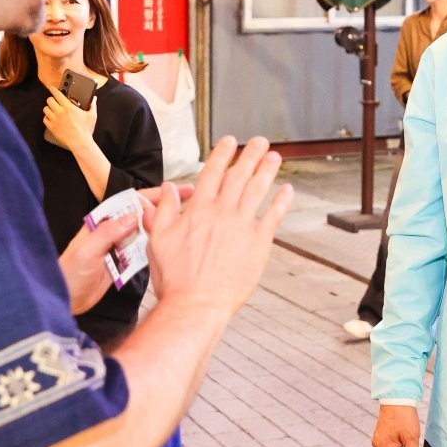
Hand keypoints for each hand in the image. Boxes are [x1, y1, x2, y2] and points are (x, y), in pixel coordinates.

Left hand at [43, 87, 97, 151]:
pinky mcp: (52, 127)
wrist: (80, 143)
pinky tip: (51, 118)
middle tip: (54, 100)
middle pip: (49, 100)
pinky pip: (44, 119)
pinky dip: (47, 117)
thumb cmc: (86, 129)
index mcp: (69, 107)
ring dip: (48, 108)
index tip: (52, 88)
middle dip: (51, 99)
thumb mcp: (92, 116)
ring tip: (52, 109)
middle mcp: (60, 112)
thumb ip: (92, 105)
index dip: (53, 89)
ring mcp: (54, 120)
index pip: (57, 94)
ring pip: (45, 109)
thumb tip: (94, 98)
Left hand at [56, 184, 196, 314]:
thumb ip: (108, 233)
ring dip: (162, 227)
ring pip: (145, 233)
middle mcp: (112, 231)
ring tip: (184, 222)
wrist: (63, 300)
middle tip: (188, 198)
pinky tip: (169, 246)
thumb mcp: (87, 251)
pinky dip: (154, 248)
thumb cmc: (68, 274)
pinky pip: (142, 253)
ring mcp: (118, 247)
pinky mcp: (122, 263)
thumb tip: (133, 216)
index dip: (153, 194)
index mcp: (102, 221)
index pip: (130, 201)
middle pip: (142, 214)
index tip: (172, 189)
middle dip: (164, 205)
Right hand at [146, 136, 291, 316]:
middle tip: (260, 142)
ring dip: (267, 170)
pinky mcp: (258, 243)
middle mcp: (221, 212)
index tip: (230, 142)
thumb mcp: (158, 240)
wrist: (196, 304)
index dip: (222, 154)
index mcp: (198, 210)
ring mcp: (242, 226)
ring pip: (257, 190)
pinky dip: (281, 201)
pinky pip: (273, 216)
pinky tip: (287, 190)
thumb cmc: (176, 279)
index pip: (212, 172)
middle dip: (250, 155)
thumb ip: (165, 211)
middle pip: (239, 175)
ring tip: (274, 157)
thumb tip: (168, 189)